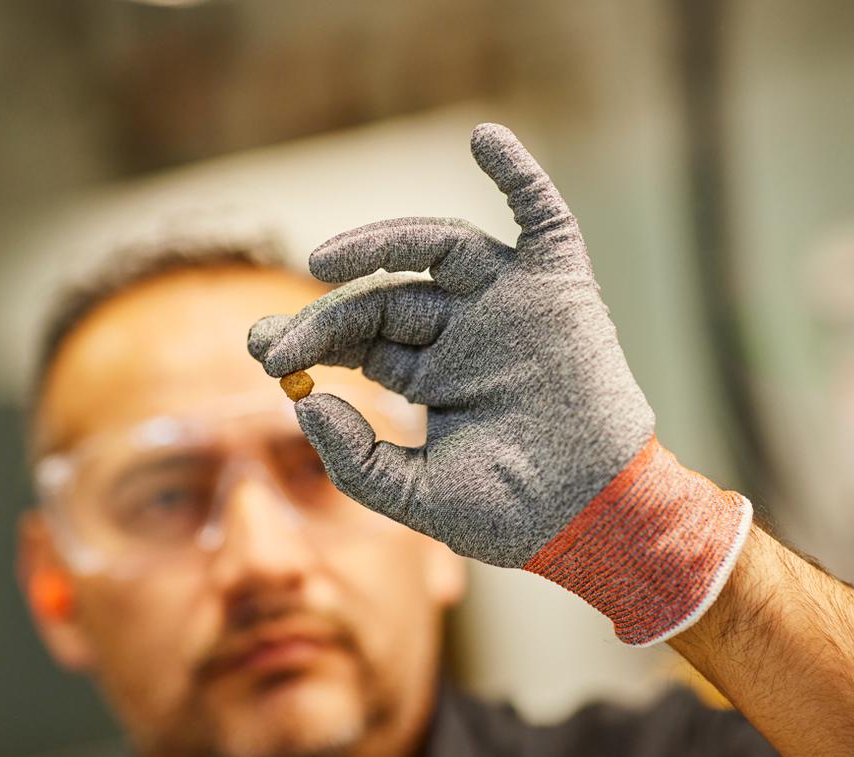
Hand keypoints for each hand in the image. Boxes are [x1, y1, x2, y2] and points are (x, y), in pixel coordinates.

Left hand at [248, 124, 751, 645]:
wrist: (592, 520)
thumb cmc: (510, 514)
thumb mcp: (413, 495)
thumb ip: (354, 458)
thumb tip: (305, 404)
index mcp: (433, 376)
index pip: (360, 339)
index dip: (309, 338)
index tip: (262, 350)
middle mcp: (465, 331)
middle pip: (385, 298)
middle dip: (326, 314)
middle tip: (274, 339)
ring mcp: (509, 304)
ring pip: (439, 249)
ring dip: (381, 242)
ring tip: (325, 260)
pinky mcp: (558, 286)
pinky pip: (543, 217)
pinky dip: (520, 174)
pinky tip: (485, 138)